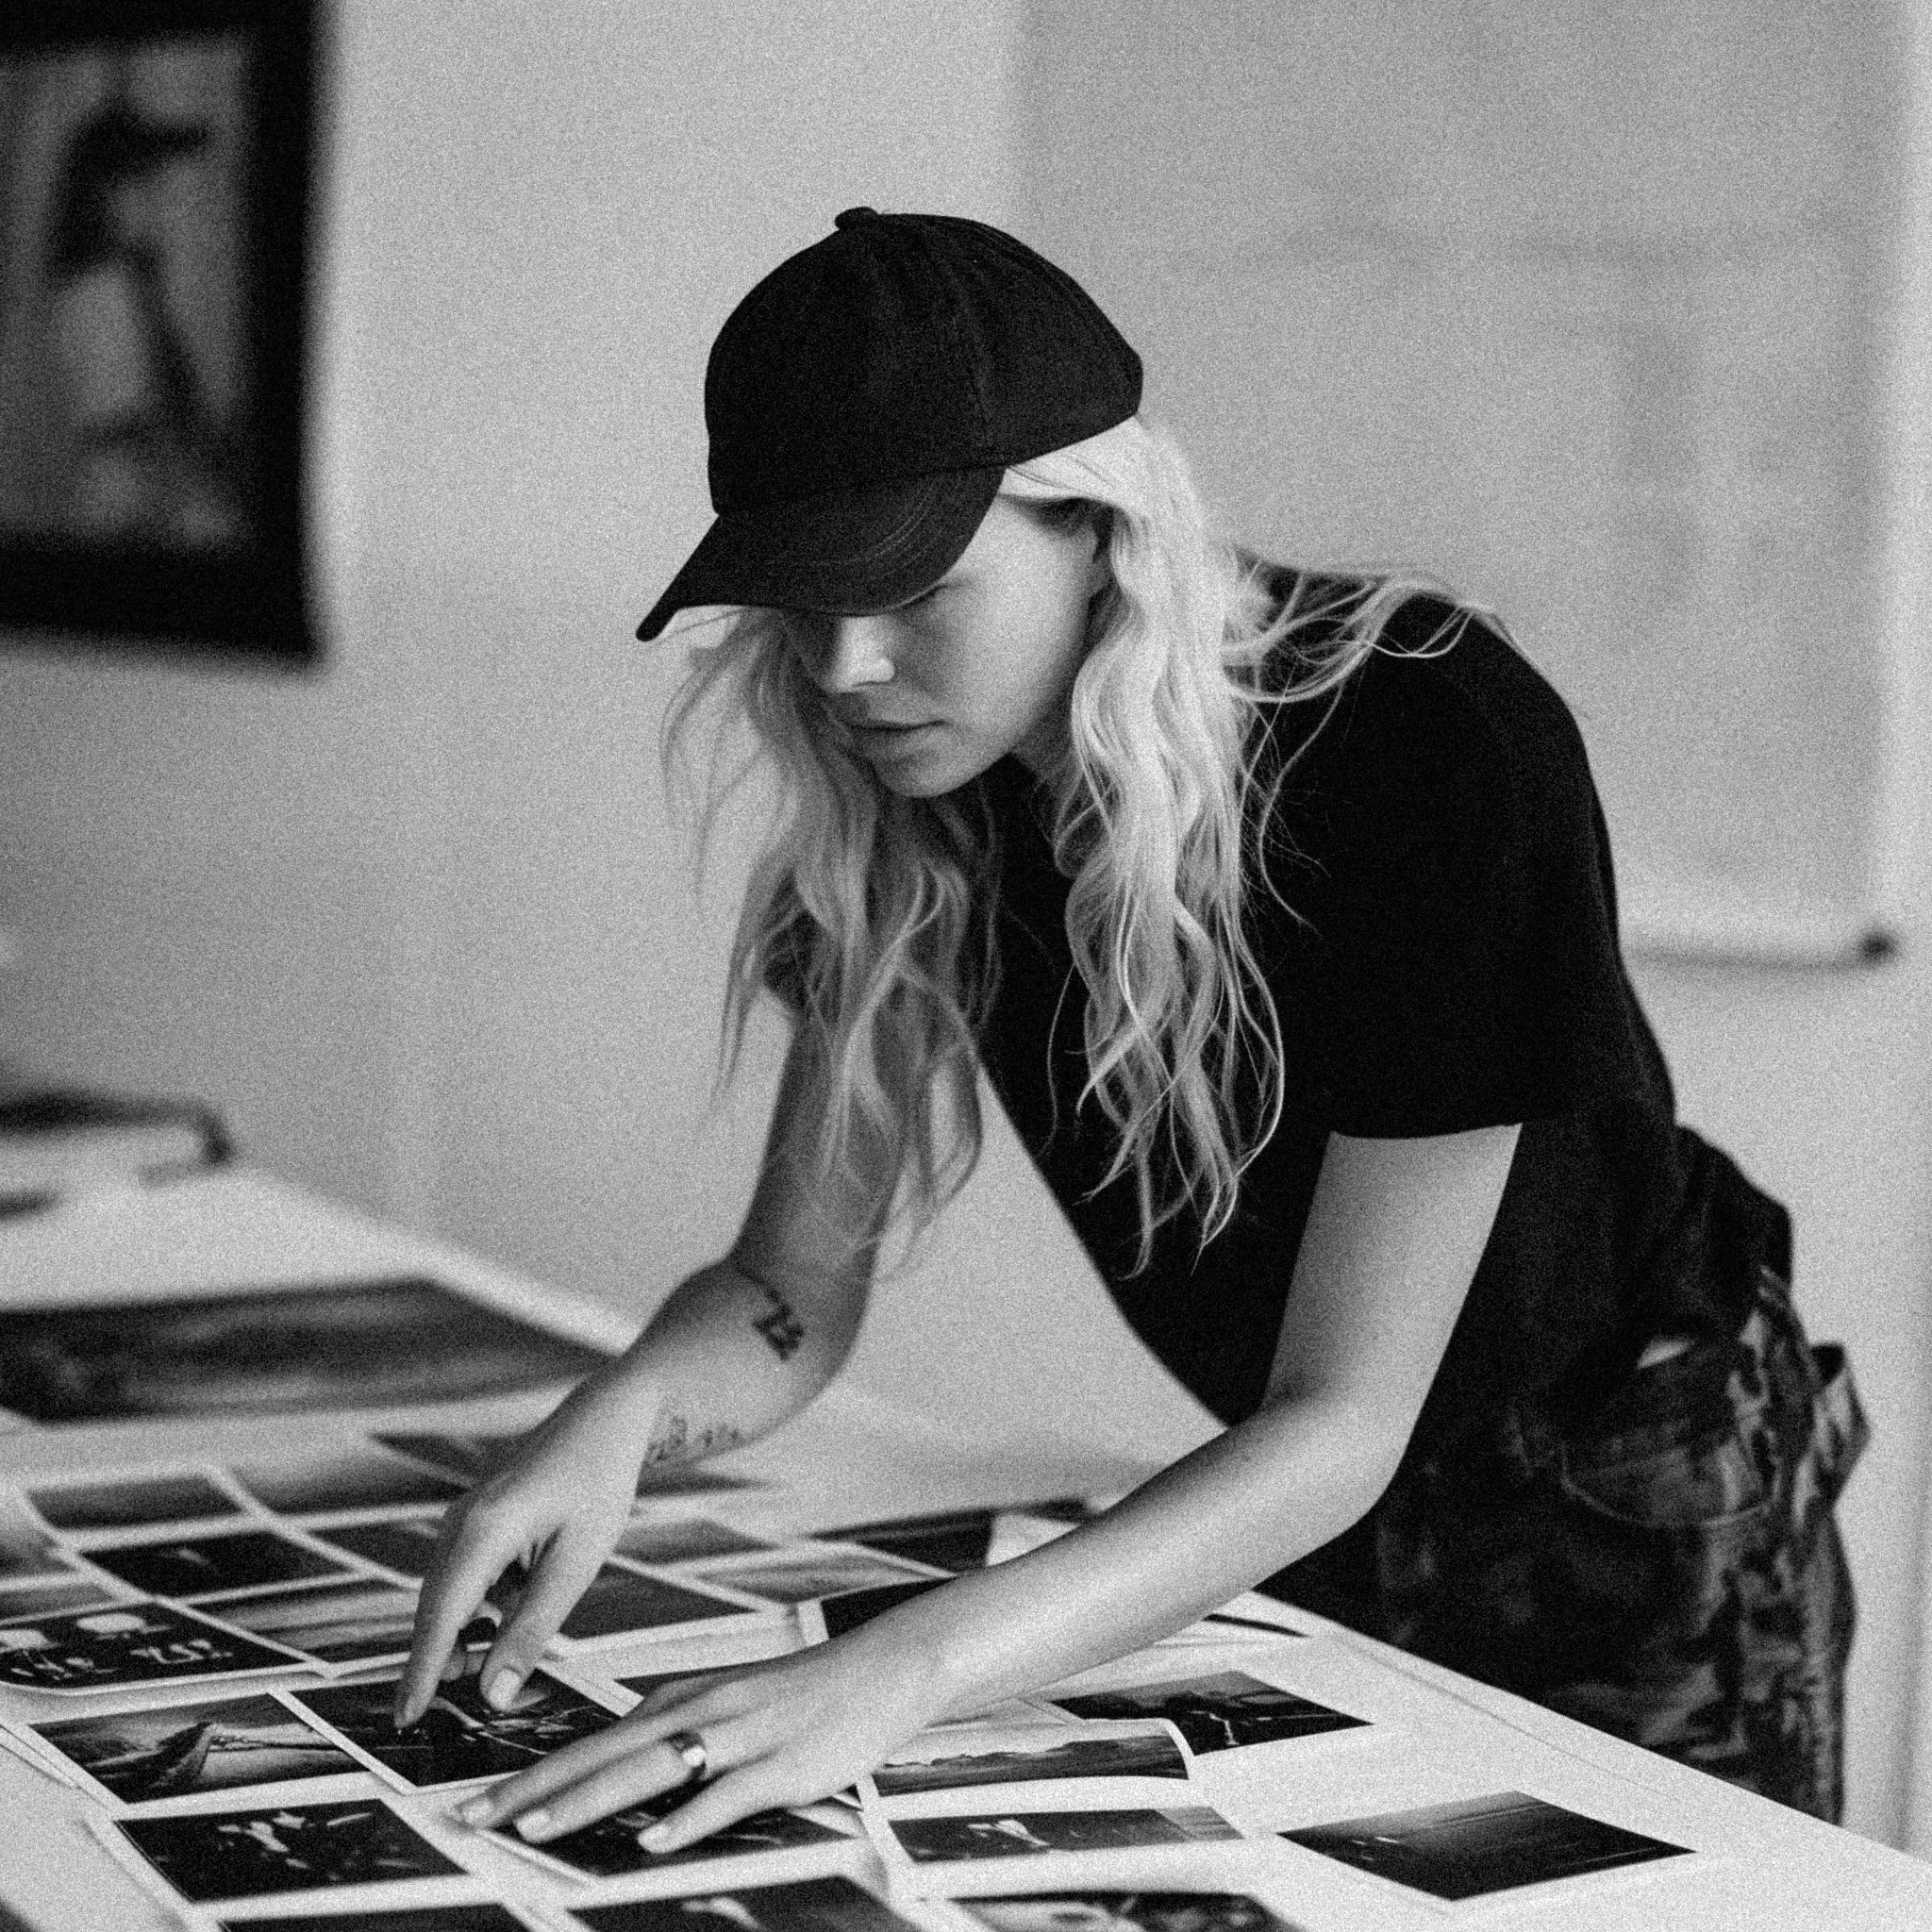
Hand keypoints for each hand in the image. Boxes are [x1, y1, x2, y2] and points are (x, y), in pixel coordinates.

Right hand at [393, 1371, 649, 1726]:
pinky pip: (469, 1577)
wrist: (604, 1421)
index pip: (442, 1618)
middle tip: (445, 1715)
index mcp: (484, 1531)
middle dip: (442, 1662)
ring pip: (452, 1597)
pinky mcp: (477, 1521)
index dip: (423, 1672)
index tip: (405, 1719)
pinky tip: (517, 1614)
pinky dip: (485, 1608)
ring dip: (468, 1636)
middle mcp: (462, 1523)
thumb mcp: (576, 1565)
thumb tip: (494, 1694)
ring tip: (496, 1670)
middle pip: (438, 1611)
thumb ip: (532, 1631)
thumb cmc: (599, 1486)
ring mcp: (465, 1519)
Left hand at [453, 1619, 947, 1852]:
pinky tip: (654, 1841)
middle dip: (535, 1789)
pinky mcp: (782, 1765)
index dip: (533, 1774)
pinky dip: (687, 1819)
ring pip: (651, 1771)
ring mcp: (741, 1736)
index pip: (593, 1742)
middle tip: (474, 1819)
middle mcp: (701, 1711)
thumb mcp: (730, 1706)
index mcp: (683, 1700)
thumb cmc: (805, 1694)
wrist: (886, 1664)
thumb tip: (622, 1771)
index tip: (477, 1802)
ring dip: (589, 1800)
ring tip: (535, 1829)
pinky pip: (727, 1795)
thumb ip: (678, 1733)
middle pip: (604, 1754)